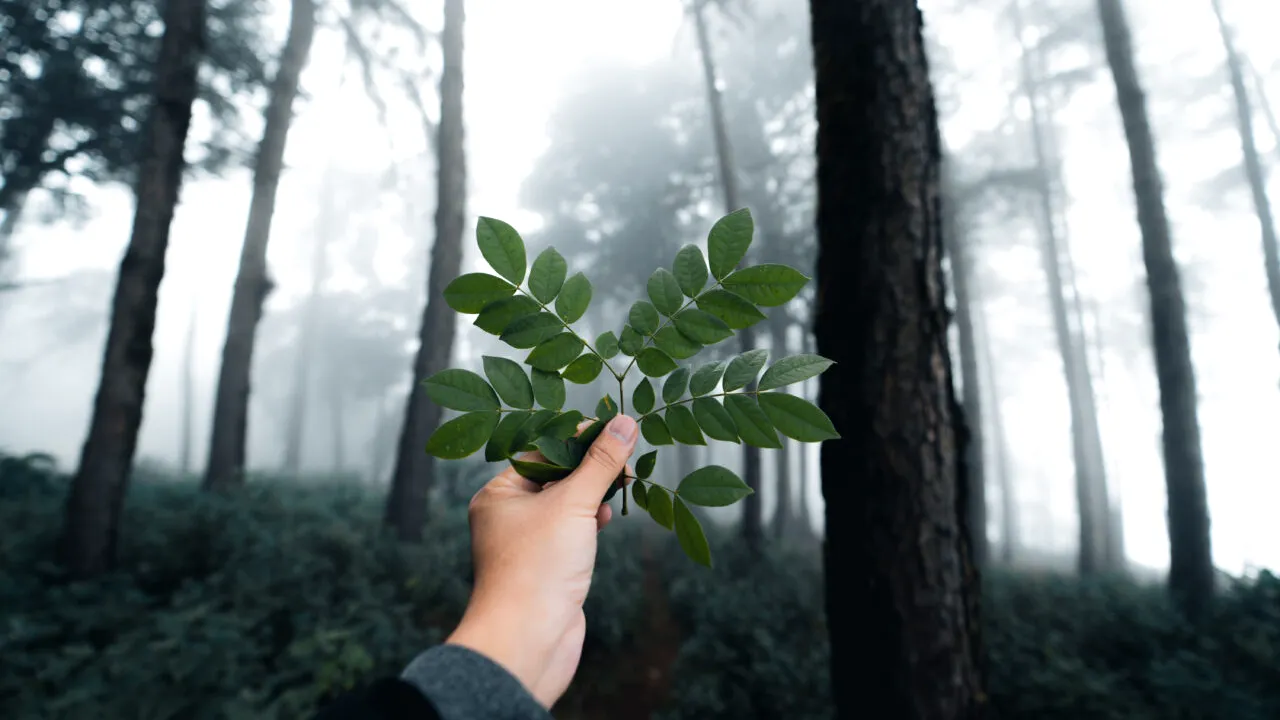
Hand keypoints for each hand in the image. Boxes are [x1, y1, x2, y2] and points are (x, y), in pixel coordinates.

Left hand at [445, 413, 638, 707]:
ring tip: (623, 485)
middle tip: (626, 458)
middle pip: (554, 476)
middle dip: (589, 466)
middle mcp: (507, 516)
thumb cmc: (537, 569)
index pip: (540, 450)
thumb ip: (601, 463)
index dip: (576, 437)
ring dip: (593, 493)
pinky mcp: (548, 567)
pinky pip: (571, 532)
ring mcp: (528, 544)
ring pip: (565, 505)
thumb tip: (625, 423)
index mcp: (498, 494)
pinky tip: (607, 518)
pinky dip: (590, 521)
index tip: (613, 428)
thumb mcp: (573, 504)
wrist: (527, 641)